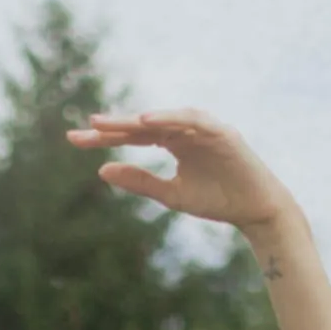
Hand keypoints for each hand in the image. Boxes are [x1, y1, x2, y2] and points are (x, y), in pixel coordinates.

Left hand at [67, 108, 293, 240]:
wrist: (255, 211)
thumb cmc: (217, 200)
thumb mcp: (171, 194)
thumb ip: (140, 181)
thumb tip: (101, 170)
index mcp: (174, 142)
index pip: (134, 135)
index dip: (106, 137)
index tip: (75, 139)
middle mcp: (186, 130)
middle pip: (143, 123)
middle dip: (113, 126)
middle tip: (83, 128)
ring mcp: (204, 129)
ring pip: (164, 118)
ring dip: (135, 119)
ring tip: (107, 124)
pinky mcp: (222, 132)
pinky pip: (193, 120)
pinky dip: (170, 117)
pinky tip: (147, 120)